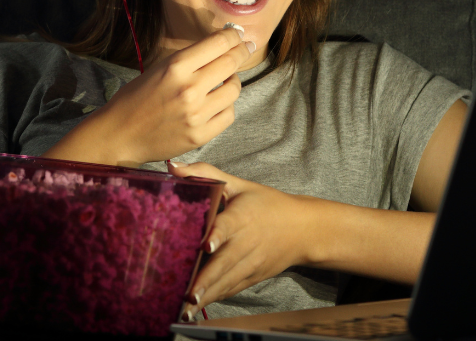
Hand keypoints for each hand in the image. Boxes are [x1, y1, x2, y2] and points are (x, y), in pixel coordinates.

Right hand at [97, 26, 253, 164]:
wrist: (120, 135)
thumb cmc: (136, 98)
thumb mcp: (158, 68)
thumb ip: (189, 59)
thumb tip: (220, 46)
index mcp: (176, 67)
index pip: (218, 43)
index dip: (233, 36)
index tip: (238, 34)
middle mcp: (189, 89)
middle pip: (231, 63)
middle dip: (242, 51)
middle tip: (245, 48)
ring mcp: (196, 114)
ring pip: (234, 90)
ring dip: (233, 81)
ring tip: (226, 80)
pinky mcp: (200, 135)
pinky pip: (228, 115)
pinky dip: (226, 106)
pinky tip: (217, 103)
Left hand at [168, 161, 315, 320]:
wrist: (303, 229)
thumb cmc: (267, 204)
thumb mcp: (240, 184)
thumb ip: (205, 173)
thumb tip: (171, 167)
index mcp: (243, 216)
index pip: (229, 225)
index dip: (218, 235)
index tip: (206, 244)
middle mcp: (247, 242)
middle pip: (225, 262)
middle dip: (206, 278)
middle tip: (187, 293)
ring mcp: (252, 262)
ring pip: (228, 280)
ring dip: (208, 294)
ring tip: (186, 308)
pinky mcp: (254, 276)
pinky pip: (233, 288)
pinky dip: (217, 297)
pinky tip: (198, 306)